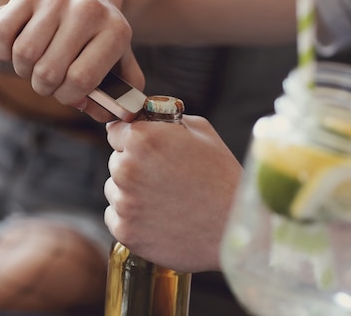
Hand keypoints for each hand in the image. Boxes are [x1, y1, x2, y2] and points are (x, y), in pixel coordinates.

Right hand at [0, 0, 144, 119]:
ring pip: (24, 54)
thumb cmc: (99, 32)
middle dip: (44, 87)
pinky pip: (2, 33)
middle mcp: (87, 11)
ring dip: (24, 70)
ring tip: (35, 65)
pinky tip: (16, 49)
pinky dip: (3, 50)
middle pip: (48, 71)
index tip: (68, 93)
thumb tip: (104, 114)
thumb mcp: (121, 58)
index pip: (81, 80)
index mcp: (115, 31)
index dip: (69, 97)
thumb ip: (119, 93)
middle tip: (49, 81)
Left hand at [104, 115, 241, 272]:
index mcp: (142, 139)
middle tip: (165, 177)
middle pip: (115, 161)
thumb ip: (163, 121)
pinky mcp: (125, 231)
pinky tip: (160, 218)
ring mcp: (124, 202)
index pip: (115, 131)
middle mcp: (126, 168)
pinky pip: (116, 216)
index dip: (132, 138)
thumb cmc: (222, 177)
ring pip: (114, 189)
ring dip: (131, 192)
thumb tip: (142, 118)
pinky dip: (132, 218)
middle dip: (134, 165)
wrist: (235, 228)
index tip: (147, 149)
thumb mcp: (200, 132)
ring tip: (166, 199)